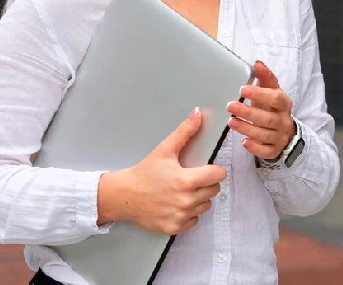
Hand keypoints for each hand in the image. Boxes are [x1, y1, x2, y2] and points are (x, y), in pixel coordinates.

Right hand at [97, 107, 226, 234]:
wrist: (124, 195)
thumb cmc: (144, 173)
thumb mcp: (164, 150)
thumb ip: (184, 132)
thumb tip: (197, 114)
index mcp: (186, 181)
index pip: (218, 176)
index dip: (214, 170)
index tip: (206, 169)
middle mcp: (185, 201)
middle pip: (214, 190)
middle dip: (206, 183)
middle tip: (191, 179)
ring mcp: (180, 216)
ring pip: (205, 205)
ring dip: (198, 198)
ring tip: (182, 191)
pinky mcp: (174, 228)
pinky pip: (194, 221)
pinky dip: (189, 214)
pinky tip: (176, 204)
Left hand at [227, 61, 295, 160]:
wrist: (285, 131)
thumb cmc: (273, 108)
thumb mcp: (272, 91)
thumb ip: (265, 77)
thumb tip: (257, 62)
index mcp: (283, 103)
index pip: (275, 99)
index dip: (260, 94)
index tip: (243, 89)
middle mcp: (283, 120)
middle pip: (268, 118)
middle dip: (248, 112)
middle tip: (231, 105)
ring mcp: (279, 136)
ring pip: (264, 135)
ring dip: (247, 128)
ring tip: (231, 122)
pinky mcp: (274, 150)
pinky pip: (266, 151)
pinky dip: (255, 147)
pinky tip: (244, 142)